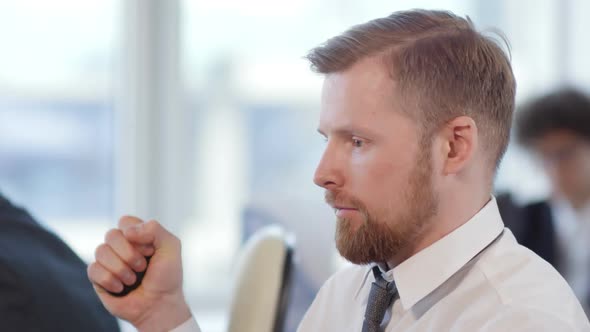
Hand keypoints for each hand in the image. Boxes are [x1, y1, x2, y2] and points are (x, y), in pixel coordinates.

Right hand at [87, 216, 191, 331]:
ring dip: (120, 268)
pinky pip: (93, 269)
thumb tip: (127, 231)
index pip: (125, 222)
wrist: (158, 305)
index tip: (150, 251)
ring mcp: (108, 260)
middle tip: (142, 267)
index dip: (136, 235)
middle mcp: (121, 245)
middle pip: (111, 234)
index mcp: (137, 235)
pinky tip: (120, 287)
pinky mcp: (98, 277)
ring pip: (100, 251)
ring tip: (132, 280)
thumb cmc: (167, 277)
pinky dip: (110, 280)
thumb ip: (154, 229)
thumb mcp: (171, 247)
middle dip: (129, 254)